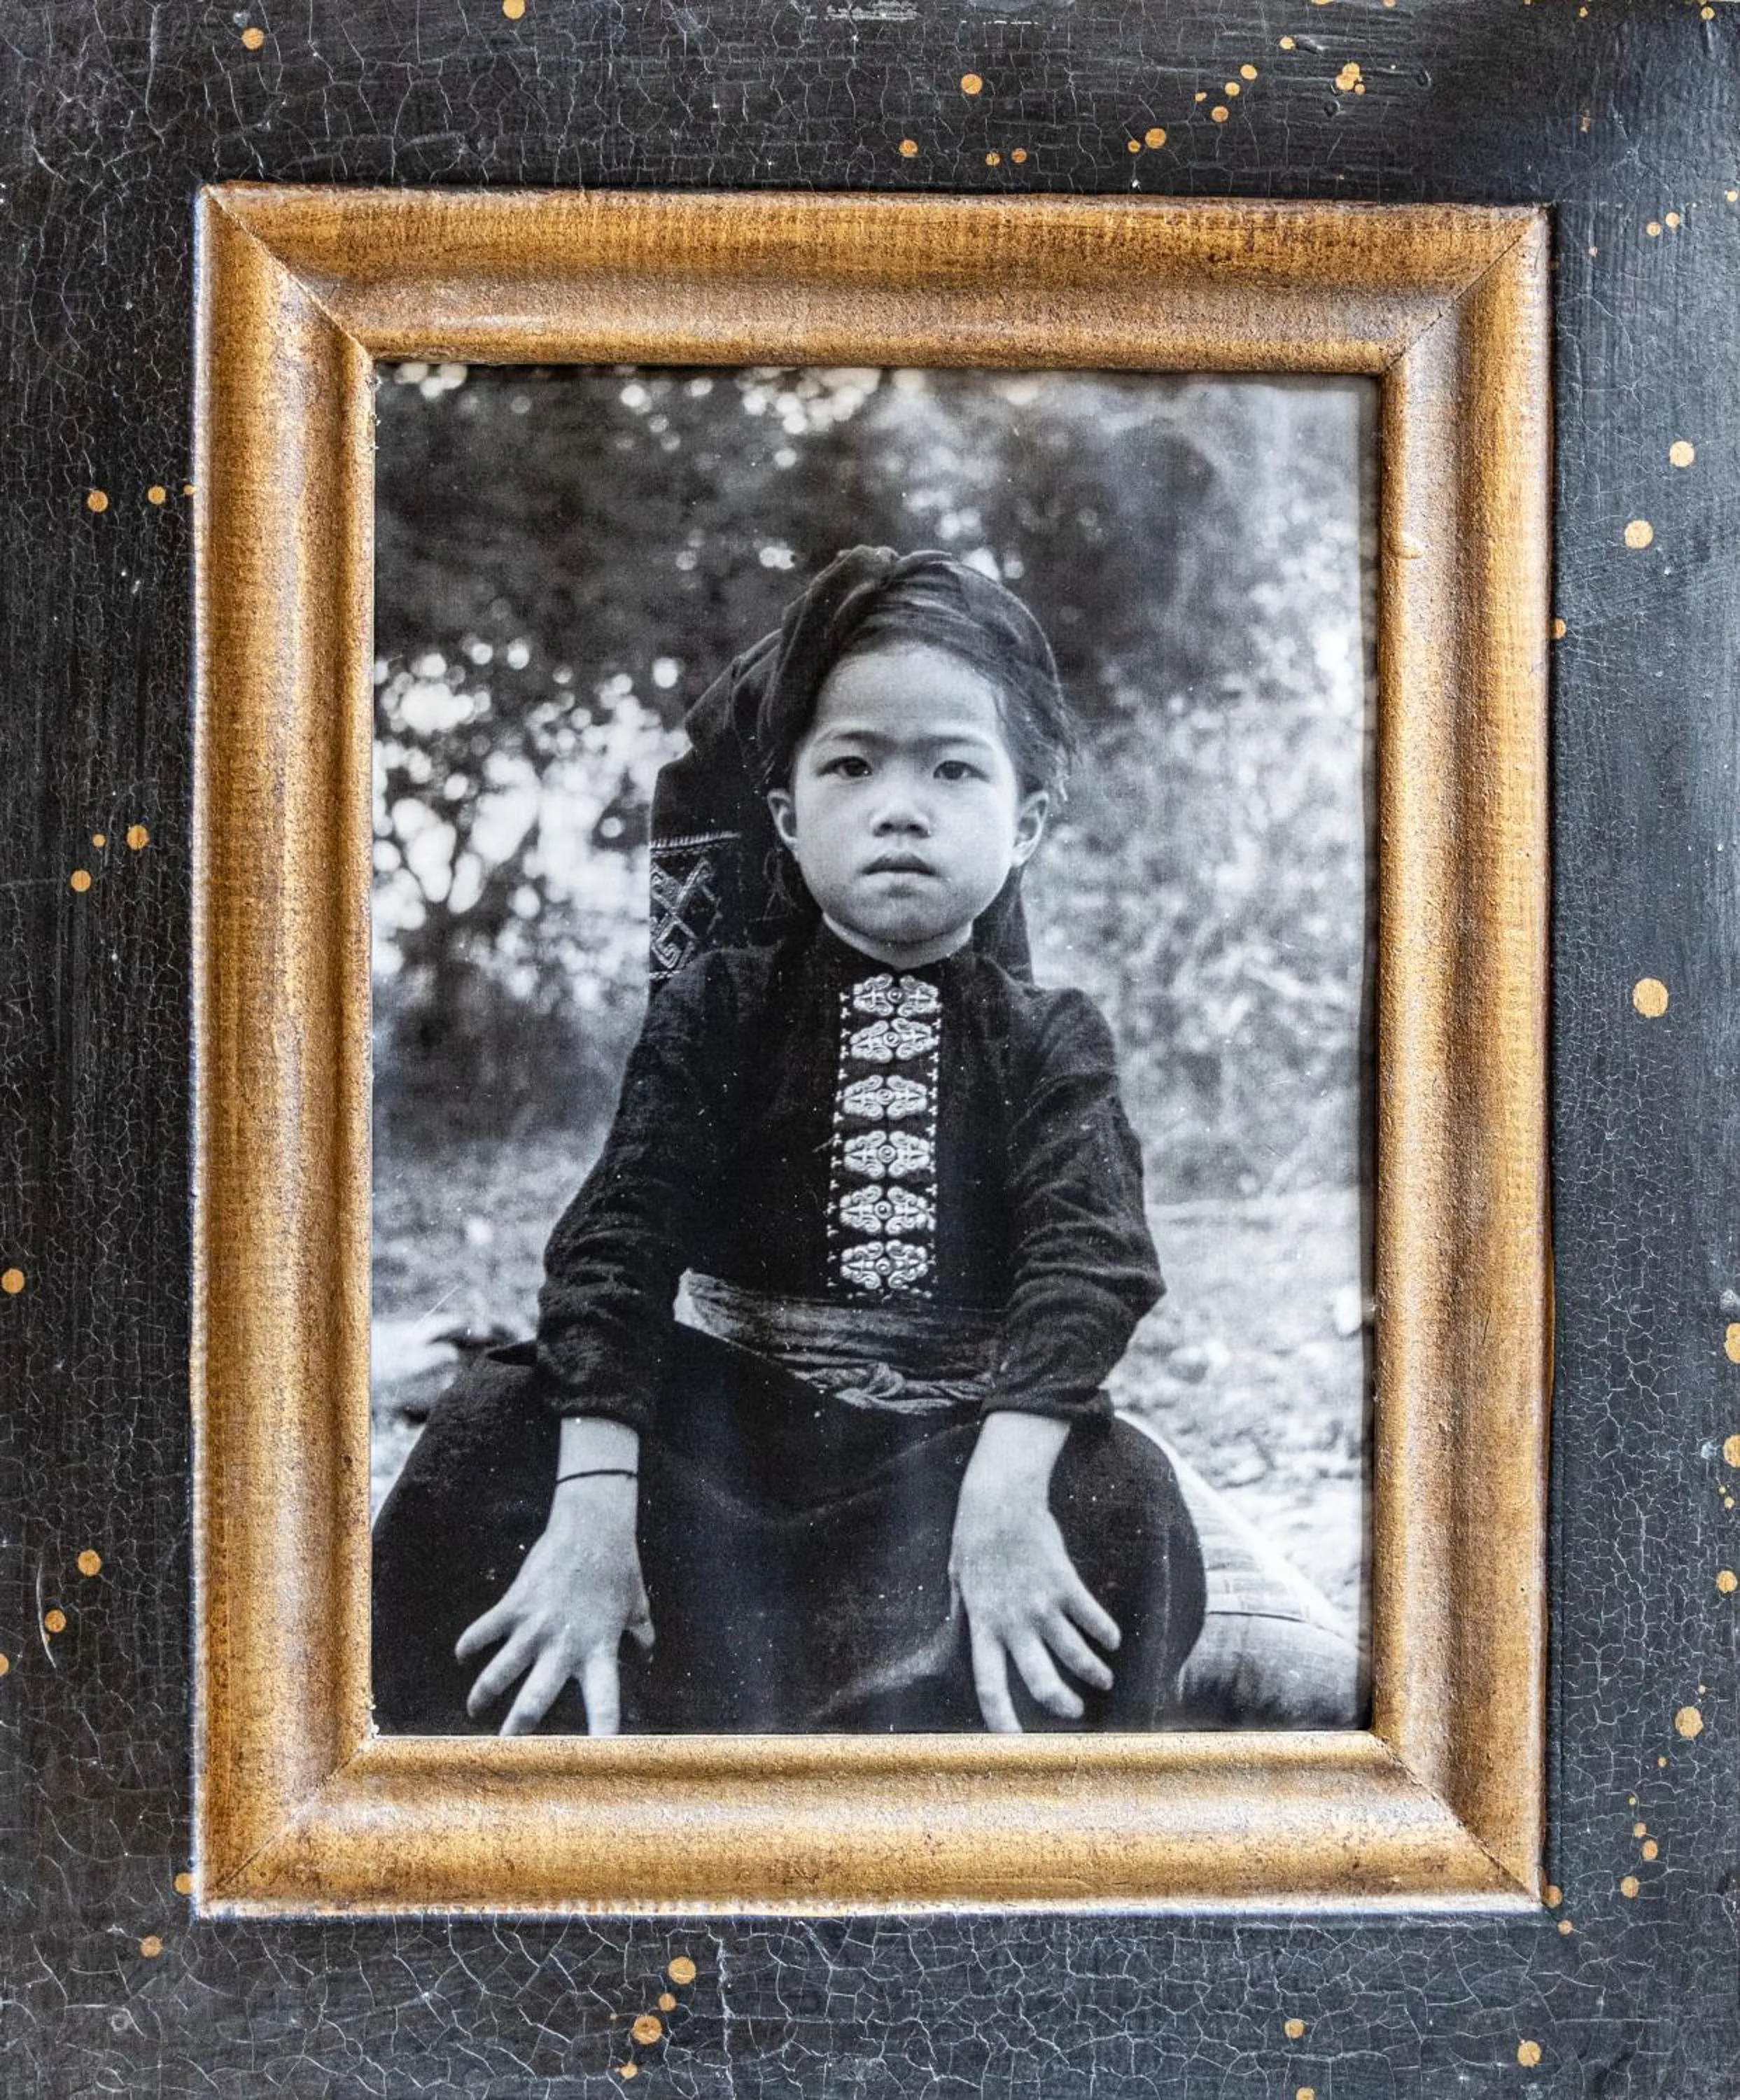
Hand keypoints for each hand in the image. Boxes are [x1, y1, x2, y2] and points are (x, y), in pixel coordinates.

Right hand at [455, 1473, 651, 1735]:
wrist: (592, 1527)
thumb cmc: (618, 1568)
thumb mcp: (636, 1605)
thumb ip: (640, 1633)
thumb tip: (646, 1652)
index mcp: (599, 1650)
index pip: (604, 1702)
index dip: (601, 1732)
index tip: (598, 1760)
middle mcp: (564, 1645)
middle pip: (536, 1699)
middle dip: (518, 1728)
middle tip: (505, 1751)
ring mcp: (535, 1625)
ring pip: (501, 1671)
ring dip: (484, 1692)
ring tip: (474, 1710)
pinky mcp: (515, 1604)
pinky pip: (484, 1630)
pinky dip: (470, 1643)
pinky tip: (462, 1655)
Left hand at [948, 1411, 1120, 1732]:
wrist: (1000, 1500)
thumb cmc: (974, 1540)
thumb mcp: (959, 1581)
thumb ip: (963, 1615)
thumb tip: (959, 1637)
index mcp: (983, 1627)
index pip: (989, 1686)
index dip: (1001, 1722)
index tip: (1013, 1747)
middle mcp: (1013, 1623)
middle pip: (1041, 1682)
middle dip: (1062, 1705)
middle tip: (1074, 1712)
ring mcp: (1042, 1604)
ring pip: (1075, 1655)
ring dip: (1093, 1673)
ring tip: (1103, 1681)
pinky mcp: (1065, 1583)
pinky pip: (1093, 1618)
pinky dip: (1106, 1633)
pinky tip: (1112, 1640)